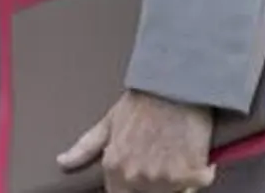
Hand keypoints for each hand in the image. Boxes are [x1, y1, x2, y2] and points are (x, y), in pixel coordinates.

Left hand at [58, 90, 216, 192]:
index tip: (141, 173)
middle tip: (163, 154)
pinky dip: (202, 171)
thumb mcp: (109, 121)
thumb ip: (85, 148)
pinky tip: (198, 153)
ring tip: (178, 150)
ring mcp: (164, 178)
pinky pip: (199, 182)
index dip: (132, 187)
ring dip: (178, 176)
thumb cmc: (144, 99)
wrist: (176, 82)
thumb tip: (62, 163)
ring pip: (173, 191)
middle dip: (156, 180)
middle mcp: (137, 177)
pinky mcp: (191, 172)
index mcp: (115, 168)